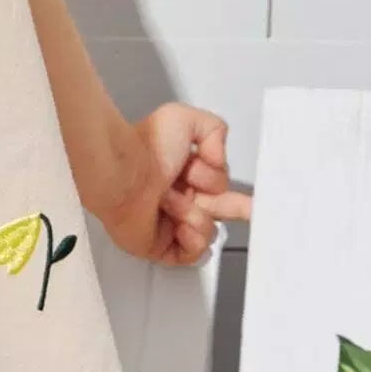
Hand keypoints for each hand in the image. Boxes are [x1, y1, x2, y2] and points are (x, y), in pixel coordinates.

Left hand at [102, 102, 252, 265]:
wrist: (122, 172)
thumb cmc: (146, 146)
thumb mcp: (185, 118)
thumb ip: (214, 130)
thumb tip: (220, 160)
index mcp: (184, 171)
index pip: (218, 186)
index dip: (229, 188)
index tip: (247, 191)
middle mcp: (179, 196)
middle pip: (220, 211)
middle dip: (236, 208)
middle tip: (248, 208)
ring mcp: (170, 223)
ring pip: (209, 230)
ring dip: (197, 214)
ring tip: (172, 199)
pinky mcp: (160, 246)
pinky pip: (193, 253)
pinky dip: (192, 238)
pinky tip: (179, 223)